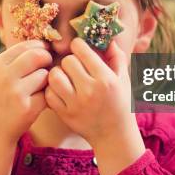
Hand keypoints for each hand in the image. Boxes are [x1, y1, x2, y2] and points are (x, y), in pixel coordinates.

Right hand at [0, 40, 51, 174]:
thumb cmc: (0, 99)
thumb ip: (16, 60)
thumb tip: (44, 43)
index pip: (26, 45)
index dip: (40, 48)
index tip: (44, 55)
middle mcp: (3, 77)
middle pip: (38, 56)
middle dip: (47, 60)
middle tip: (48, 67)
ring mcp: (15, 93)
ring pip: (45, 75)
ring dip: (47, 80)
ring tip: (39, 88)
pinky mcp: (27, 108)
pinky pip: (48, 93)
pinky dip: (47, 96)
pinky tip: (39, 101)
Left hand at [44, 38, 144, 174]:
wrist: (114, 136)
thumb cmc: (121, 104)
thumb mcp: (124, 79)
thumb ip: (117, 57)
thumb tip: (108, 39)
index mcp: (105, 79)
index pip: (81, 49)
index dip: (78, 46)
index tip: (80, 50)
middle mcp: (90, 91)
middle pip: (67, 61)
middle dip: (70, 60)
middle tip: (74, 66)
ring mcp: (76, 104)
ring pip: (54, 76)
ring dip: (58, 74)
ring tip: (65, 77)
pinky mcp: (65, 115)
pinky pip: (49, 94)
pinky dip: (53, 90)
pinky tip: (61, 91)